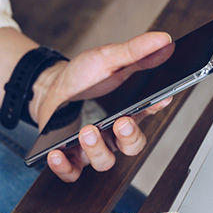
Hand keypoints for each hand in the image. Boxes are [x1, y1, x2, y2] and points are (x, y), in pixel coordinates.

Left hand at [30, 32, 173, 181]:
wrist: (50, 87)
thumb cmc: (82, 77)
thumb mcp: (107, 58)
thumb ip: (134, 52)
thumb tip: (162, 40)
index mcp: (129, 110)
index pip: (149, 113)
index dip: (156, 108)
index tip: (160, 99)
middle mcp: (114, 133)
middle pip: (132, 146)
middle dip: (130, 137)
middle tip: (121, 122)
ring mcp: (93, 147)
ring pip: (105, 161)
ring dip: (97, 149)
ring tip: (86, 131)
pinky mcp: (71, 156)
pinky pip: (72, 172)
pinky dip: (64, 168)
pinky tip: (57, 154)